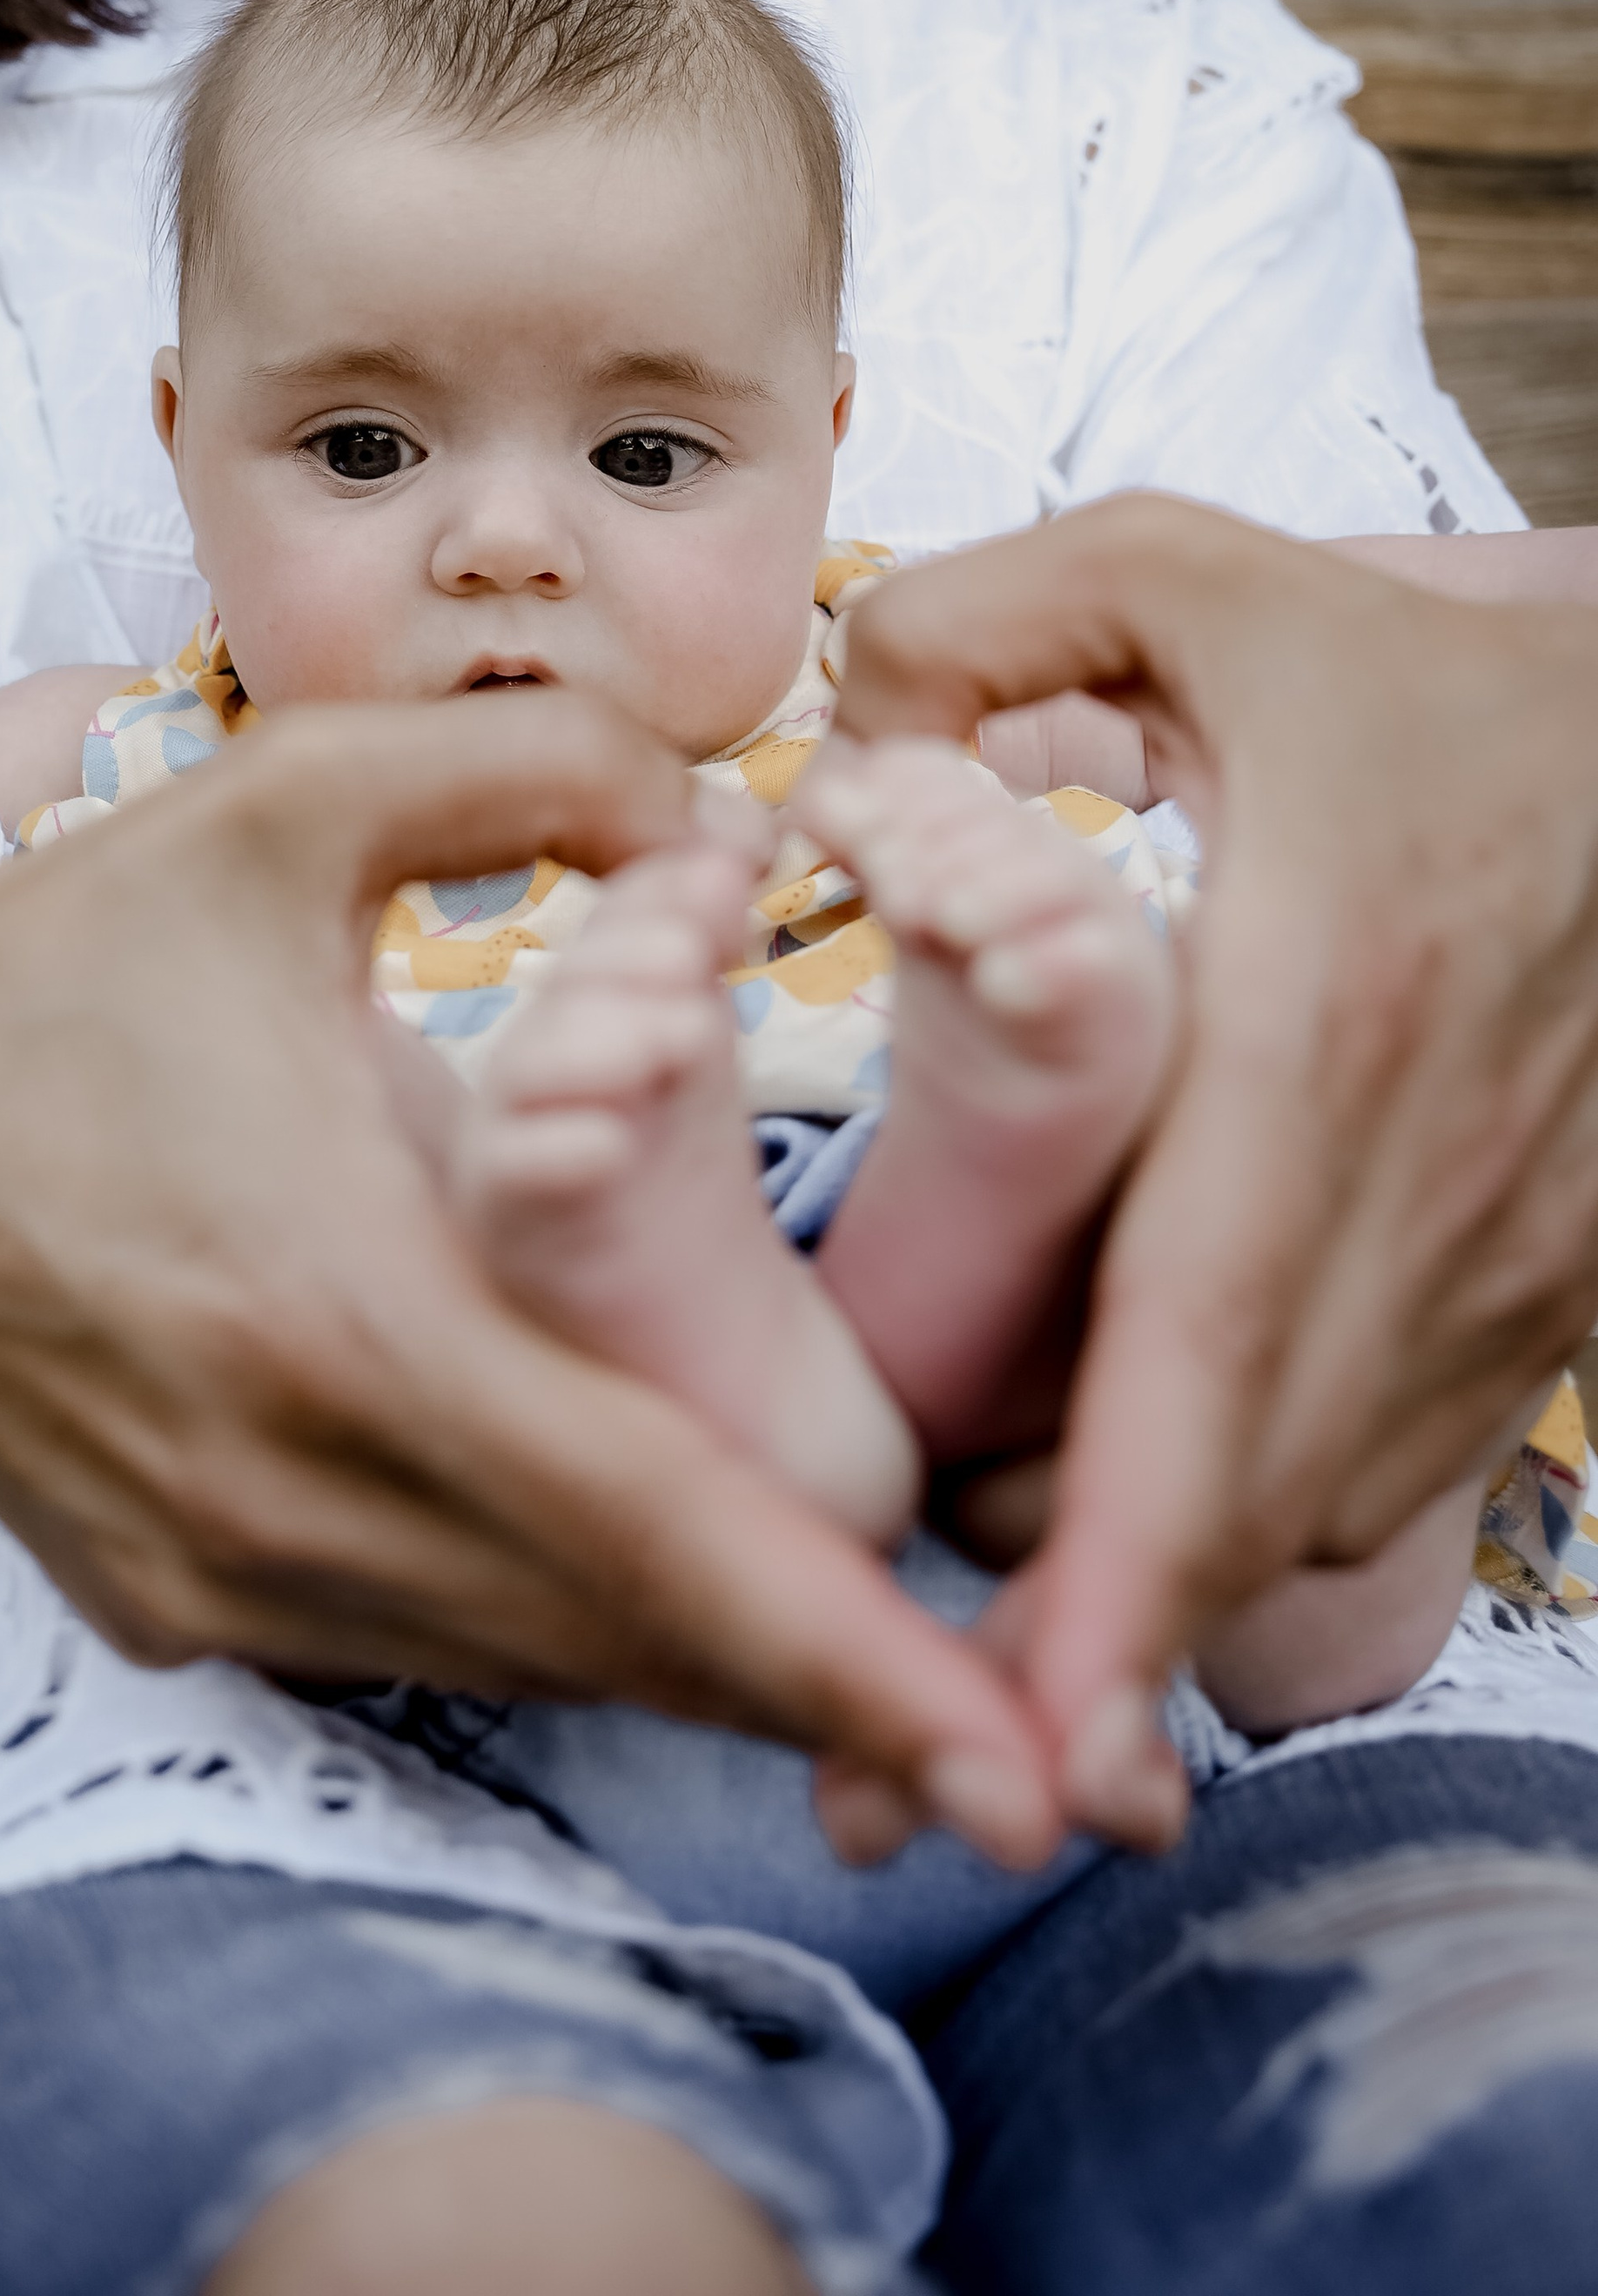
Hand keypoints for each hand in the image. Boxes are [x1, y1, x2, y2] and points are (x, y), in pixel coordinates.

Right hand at [0, 690, 1062, 1865]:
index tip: (1020, 1767)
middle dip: (829, 1692)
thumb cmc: (66, 948)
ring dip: (701, 1665)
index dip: (851, 1658)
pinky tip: (648, 1570)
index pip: (653, 1533)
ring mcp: (216, 1576)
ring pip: (537, 1671)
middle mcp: (281, 1492)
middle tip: (1028, 1752)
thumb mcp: (292, 800)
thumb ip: (544, 774)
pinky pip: (426, 1650)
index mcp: (338, 1306)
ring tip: (872, 1660)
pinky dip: (559, 1632)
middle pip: (628, 1649)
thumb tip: (745, 820)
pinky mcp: (172, 1606)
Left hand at [808, 495, 1597, 1844]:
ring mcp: (1506, 1256)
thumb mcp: (1192, 576)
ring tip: (995, 1685)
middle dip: (1096, 1657)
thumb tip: (828, 743)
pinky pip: (1382, 1454)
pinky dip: (1250, 1513)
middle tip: (914, 1777)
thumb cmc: (1419, 673)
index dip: (1127, 1556)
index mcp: (1323, 1017)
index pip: (1214, 1334)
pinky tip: (1137, 1535)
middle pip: (1251, 1482)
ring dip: (1160, 1591)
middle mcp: (1425, 1178)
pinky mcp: (1542, 1287)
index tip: (1031, 1726)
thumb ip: (975, 621)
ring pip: (1313, 1496)